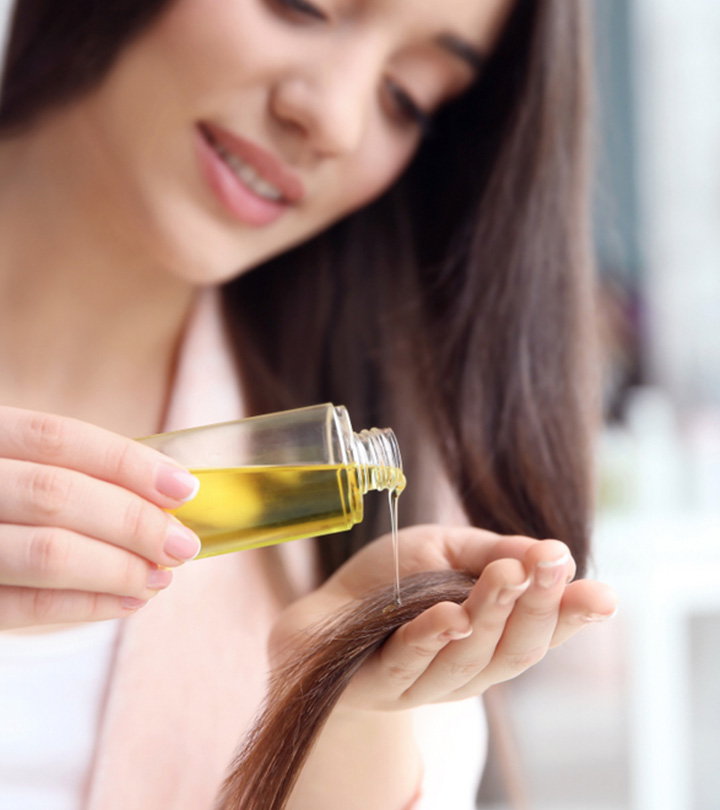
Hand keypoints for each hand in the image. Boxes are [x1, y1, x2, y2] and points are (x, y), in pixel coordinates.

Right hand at [0, 407, 200, 628]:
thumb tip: (167, 494)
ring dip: (118, 567)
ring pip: (46, 553)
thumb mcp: (19, 465)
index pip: (59, 438)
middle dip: (133, 521)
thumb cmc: (5, 496)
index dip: (128, 462)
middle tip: (182, 544)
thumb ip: (72, 471)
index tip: (184, 487)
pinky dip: (87, 606)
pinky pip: (26, 607)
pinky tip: (128, 601)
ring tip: (161, 576)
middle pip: (56, 495)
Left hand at [271, 525, 617, 709]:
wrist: (321, 616)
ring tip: (507, 575)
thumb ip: (495, 551)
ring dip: (492, 615)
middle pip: (514, 650)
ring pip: (469, 658)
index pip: (541, 633)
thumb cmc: (389, 583)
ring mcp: (425, 683)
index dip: (573, 617)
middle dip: (537, 606)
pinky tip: (449, 614)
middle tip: (552, 566)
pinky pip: (409, 663)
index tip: (604, 595)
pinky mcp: (380, 683)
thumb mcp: (446, 551)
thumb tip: (554, 551)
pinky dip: (431, 639)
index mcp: (491, 639)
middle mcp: (467, 669)